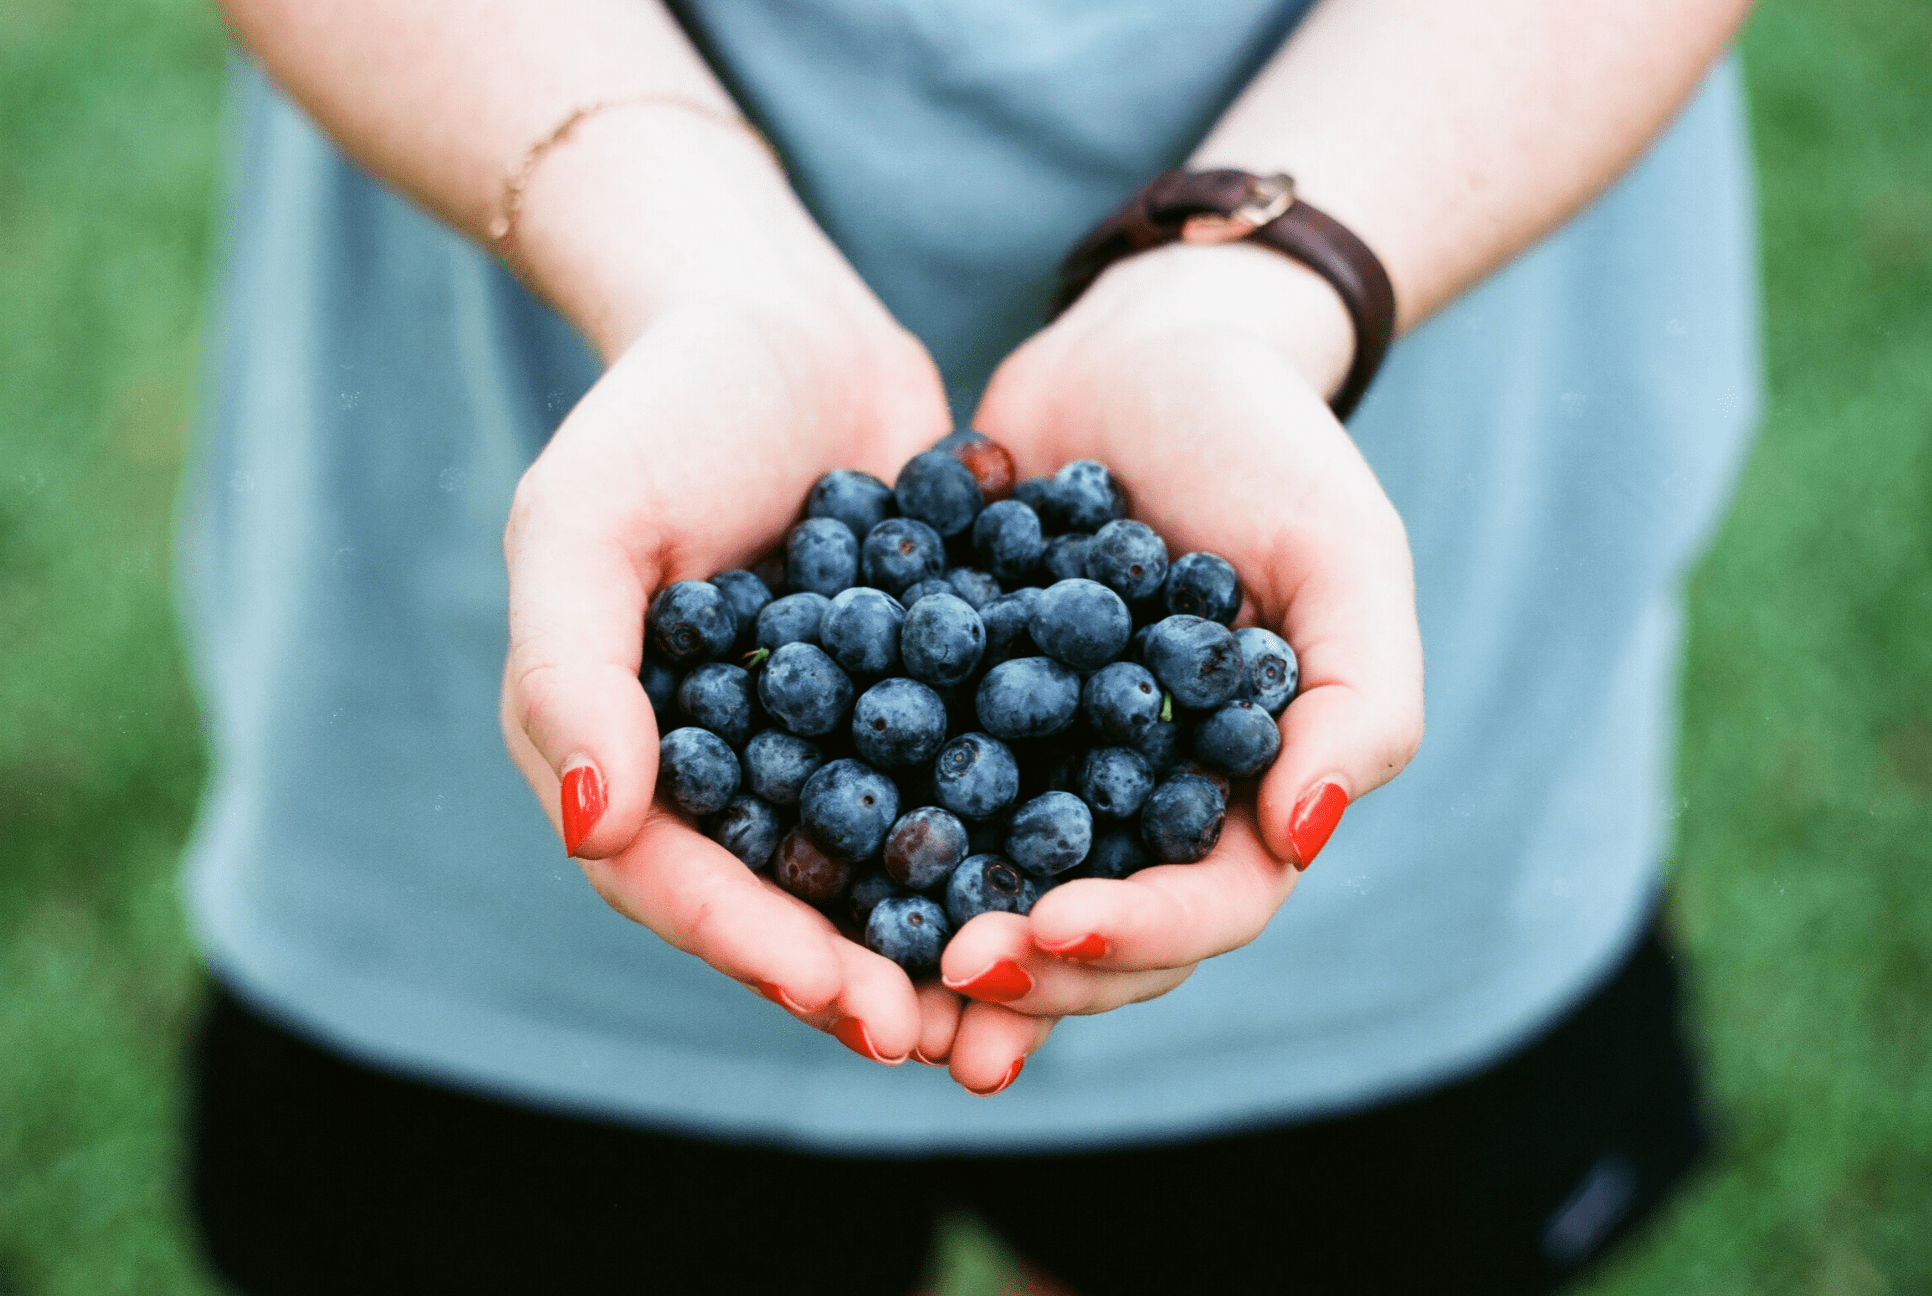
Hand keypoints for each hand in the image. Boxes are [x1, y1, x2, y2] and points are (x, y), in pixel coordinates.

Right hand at [499, 266, 963, 1066]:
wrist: (781, 319)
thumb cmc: (661, 408)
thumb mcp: (585, 519)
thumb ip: (570, 670)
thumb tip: (595, 829)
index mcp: (625, 747)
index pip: (674, 878)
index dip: (754, 948)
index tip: (846, 1000)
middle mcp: (721, 764)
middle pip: (779, 897)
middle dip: (854, 973)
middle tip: (938, 1038)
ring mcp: (822, 736)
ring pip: (872, 863)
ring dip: (934, 936)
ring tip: (1011, 996)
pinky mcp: (913, 698)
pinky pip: (951, 783)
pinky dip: (1000, 837)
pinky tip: (1075, 878)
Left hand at [935, 241, 1424, 1090]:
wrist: (1142, 348)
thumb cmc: (1264, 443)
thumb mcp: (1342, 552)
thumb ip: (1360, 698)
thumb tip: (1303, 838)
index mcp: (1244, 791)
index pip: (1208, 905)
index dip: (1138, 936)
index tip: (1055, 930)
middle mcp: (1143, 802)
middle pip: (1097, 930)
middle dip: (1031, 968)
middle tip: (952, 973)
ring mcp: (1047, 767)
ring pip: (1001, 888)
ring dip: (946, 949)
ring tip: (880, 983)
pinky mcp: (960, 718)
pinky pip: (915, 796)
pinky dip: (874, 845)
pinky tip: (810, 873)